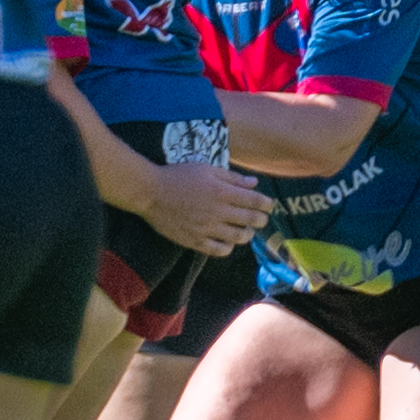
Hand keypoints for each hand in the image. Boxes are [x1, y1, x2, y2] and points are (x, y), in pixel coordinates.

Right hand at [140, 159, 273, 260]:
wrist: (150, 192)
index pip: (254, 201)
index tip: (269, 205)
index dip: (266, 204)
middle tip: (261, 218)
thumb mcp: (206, 169)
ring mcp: (206, 228)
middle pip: (250, 220)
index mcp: (221, 191)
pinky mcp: (195, 240)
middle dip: (260, 219)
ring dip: (247, 234)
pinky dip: (228, 247)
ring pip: (238, 237)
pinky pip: (219, 250)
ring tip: (245, 231)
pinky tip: (228, 242)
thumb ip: (231, 177)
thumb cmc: (178, 176)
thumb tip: (254, 184)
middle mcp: (217, 211)